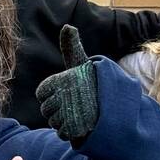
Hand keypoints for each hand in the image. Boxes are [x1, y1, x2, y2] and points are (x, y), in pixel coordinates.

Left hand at [34, 24, 99, 145]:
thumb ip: (71, 48)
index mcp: (63, 78)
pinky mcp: (76, 128)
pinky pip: (62, 133)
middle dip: (58, 110)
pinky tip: (83, 124)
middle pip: (46, 109)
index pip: (42, 93)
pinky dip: (70, 132)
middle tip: (78, 103)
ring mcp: (70, 111)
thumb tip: (68, 26)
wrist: (118, 107)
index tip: (69, 91)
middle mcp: (66, 94)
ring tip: (82, 113)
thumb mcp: (82, 64)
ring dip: (64, 121)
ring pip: (53, 122)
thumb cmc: (95, 83)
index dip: (52, 95)